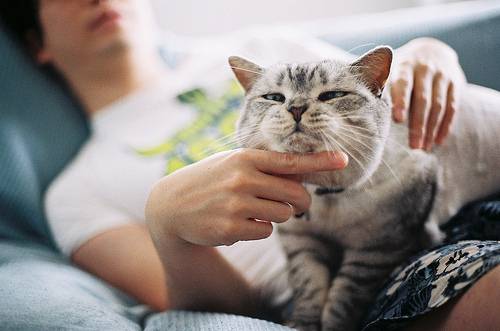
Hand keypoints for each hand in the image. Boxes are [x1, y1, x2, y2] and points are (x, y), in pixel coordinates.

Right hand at [145, 149, 347, 246]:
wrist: (171, 205)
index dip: (320, 161)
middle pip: (295, 194)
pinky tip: (237, 222)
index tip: (343, 160)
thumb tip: (304, 175)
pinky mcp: (231, 228)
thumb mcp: (233, 164)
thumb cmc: (210, 180)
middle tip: (294, 204)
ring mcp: (236, 204)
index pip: (290, 160)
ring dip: (275, 215)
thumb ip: (266, 167)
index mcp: (246, 158)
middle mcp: (243, 178)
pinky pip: (265, 231)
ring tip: (252, 209)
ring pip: (283, 214)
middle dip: (300, 202)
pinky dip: (258, 228)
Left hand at [389, 38, 465, 149]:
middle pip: (423, 100)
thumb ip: (379, 86)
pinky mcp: (455, 83)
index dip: (401, 102)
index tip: (397, 120)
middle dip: (418, 125)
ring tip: (423, 147)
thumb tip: (363, 111)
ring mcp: (442, 76)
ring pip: (439, 106)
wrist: (431, 49)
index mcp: (404, 66)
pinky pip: (452, 107)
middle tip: (413, 146)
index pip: (403, 84)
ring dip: (431, 129)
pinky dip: (445, 125)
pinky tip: (438, 141)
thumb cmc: (400, 68)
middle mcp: (425, 69)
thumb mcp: (389, 70)